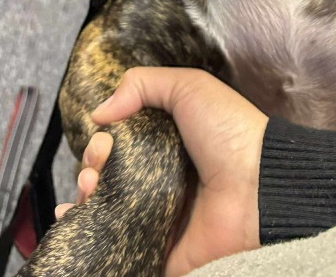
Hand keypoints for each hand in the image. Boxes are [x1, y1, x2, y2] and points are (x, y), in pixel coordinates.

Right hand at [56, 68, 267, 276]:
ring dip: (84, 199)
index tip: (100, 142)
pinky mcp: (158, 251)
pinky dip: (89, 238)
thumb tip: (99, 112)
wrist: (259, 187)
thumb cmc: (229, 132)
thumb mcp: (190, 87)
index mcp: (167, 145)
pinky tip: (75, 220)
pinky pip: (117, 250)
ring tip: (88, 188)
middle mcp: (159, 180)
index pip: (121, 146)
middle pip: (109, 178)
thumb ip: (142, 85)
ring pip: (106, 212)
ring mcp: (158, 219)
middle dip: (89, 168)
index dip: (102, 143)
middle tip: (96, 166)